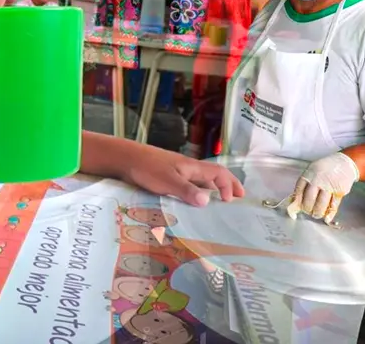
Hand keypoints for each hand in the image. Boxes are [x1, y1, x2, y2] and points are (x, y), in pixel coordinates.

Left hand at [124, 148, 244, 206]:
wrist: (126, 158)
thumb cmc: (147, 167)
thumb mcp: (168, 181)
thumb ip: (186, 190)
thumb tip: (207, 201)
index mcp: (193, 167)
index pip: (219, 173)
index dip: (229, 185)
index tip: (231, 200)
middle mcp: (189, 169)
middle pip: (214, 176)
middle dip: (227, 185)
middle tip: (237, 199)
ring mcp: (179, 172)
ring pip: (201, 181)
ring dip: (212, 191)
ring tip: (218, 205)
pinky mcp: (168, 177)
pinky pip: (189, 185)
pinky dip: (197, 193)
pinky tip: (192, 203)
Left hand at [293, 152, 358, 223]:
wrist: (344, 163)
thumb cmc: (326, 169)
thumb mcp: (312, 171)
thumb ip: (305, 183)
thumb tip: (296, 200)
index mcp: (309, 174)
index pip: (299, 190)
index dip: (297, 201)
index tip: (297, 207)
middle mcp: (318, 180)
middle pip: (309, 199)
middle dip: (307, 209)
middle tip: (308, 211)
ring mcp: (329, 186)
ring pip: (321, 204)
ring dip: (317, 212)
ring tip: (316, 214)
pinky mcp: (339, 192)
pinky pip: (333, 205)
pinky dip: (330, 213)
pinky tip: (327, 218)